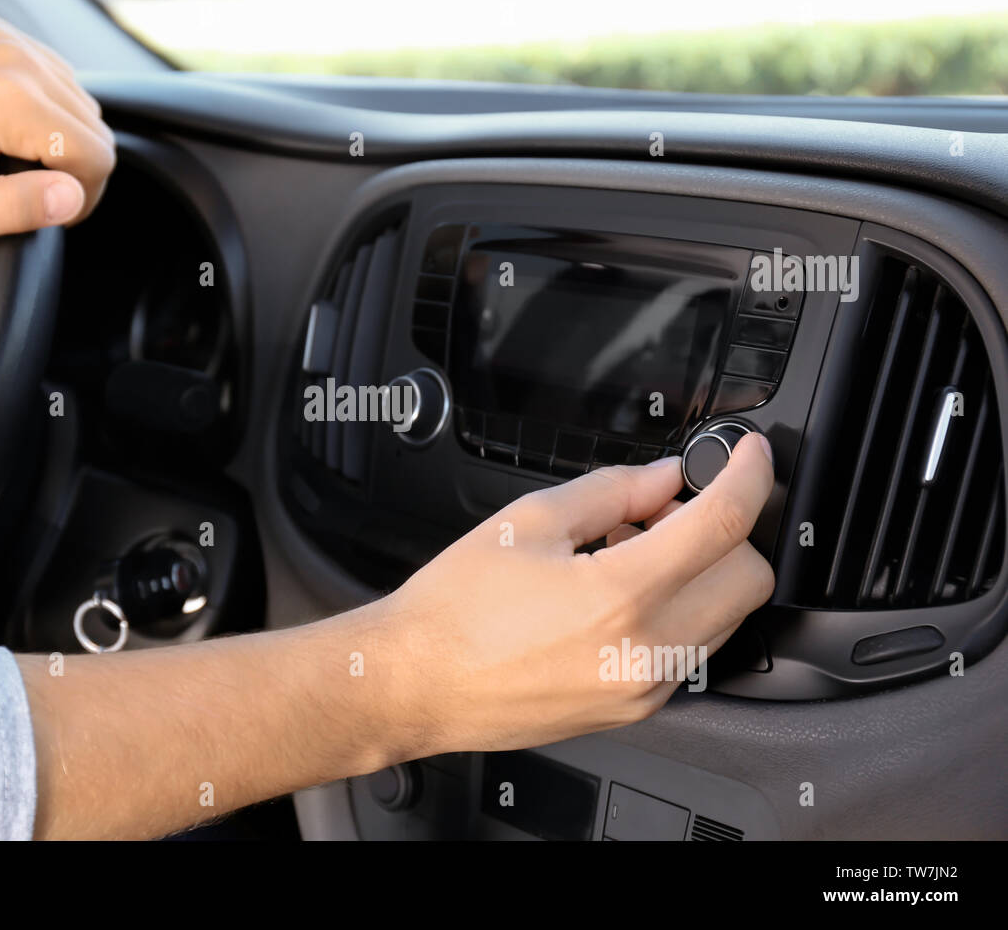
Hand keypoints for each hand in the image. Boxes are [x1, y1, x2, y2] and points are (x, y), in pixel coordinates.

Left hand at [0, 14, 114, 240]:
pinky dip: (48, 109)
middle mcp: (11, 57)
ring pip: (82, 103)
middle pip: (94, 127)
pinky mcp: (0, 35)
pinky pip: (58, 78)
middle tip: (38, 192)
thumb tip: (71, 197)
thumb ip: (19, 208)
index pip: (94, 154)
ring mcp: (5, 39)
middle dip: (77, 167)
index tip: (56, 212)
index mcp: (5, 98)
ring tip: (23, 161)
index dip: (83, 196)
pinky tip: (15, 129)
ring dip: (64, 138)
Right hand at [374, 433, 774, 755]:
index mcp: (620, 597)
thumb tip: (662, 478)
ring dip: (701, 574)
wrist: (416, 682)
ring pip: (726, 619)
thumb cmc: (454, 610)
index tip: (750, 456)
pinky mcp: (634, 709)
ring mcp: (644, 688)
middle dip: (726, 532)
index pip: (722, 525)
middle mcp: (645, 652)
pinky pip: (690, 652)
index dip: (747, 477)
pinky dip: (678, 612)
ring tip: (633, 551)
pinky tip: (622, 594)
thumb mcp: (528, 521)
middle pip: (748, 579)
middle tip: (669, 509)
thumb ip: (611, 492)